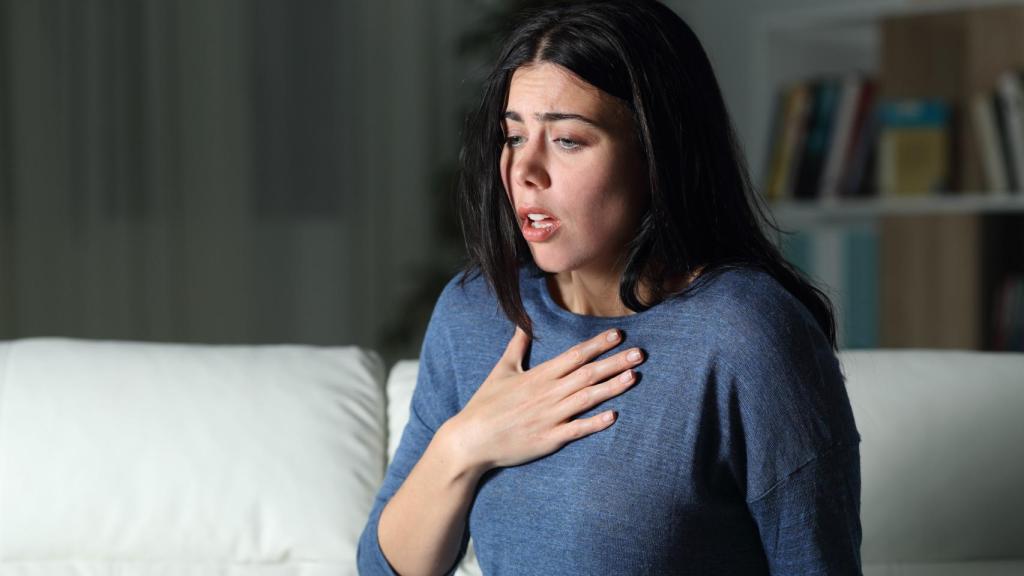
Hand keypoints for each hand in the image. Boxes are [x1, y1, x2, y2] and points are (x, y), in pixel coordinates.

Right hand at [442, 327, 644, 473]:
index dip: (597, 345)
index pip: (574, 355)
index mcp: (538, 376)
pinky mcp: (549, 439)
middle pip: (587, 374)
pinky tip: (613, 416)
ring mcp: (550, 417)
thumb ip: (517, 347)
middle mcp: (548, 394)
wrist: (471, 439)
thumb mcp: (501, 371)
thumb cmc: (485, 404)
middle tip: (640, 353)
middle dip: (615, 362)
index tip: (618, 335)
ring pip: (587, 399)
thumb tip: (523, 325)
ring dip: (612, 387)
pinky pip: (576, 430)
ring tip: (634, 376)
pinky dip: (595, 423)